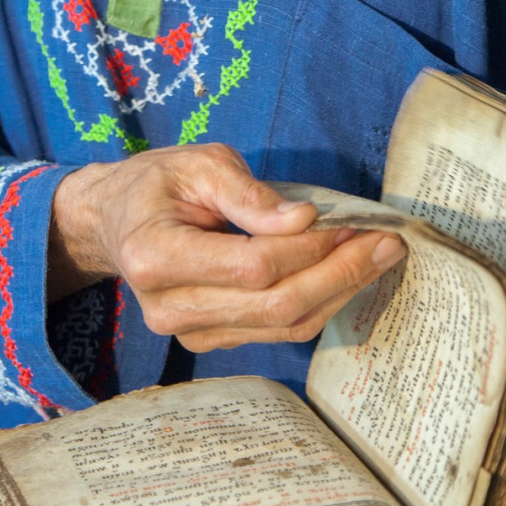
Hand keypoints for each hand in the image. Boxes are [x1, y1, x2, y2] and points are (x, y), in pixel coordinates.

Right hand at [49, 143, 405, 352]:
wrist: (117, 222)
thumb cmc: (158, 184)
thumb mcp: (198, 164)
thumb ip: (248, 193)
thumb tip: (304, 220)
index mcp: (155, 256)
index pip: (250, 264)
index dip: (307, 247)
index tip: (350, 221)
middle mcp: (168, 307)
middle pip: (273, 305)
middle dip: (339, 274)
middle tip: (388, 244)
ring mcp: (187, 334)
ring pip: (281, 327)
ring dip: (339, 292)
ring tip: (380, 257)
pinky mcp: (209, 340)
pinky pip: (275, 332)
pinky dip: (318, 304)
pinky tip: (347, 275)